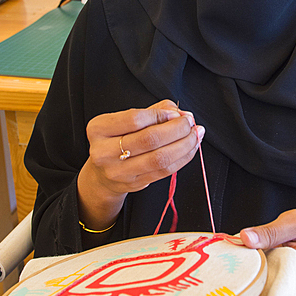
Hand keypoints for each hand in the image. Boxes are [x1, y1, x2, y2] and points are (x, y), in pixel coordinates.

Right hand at [77, 100, 204, 231]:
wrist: (104, 173)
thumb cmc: (118, 139)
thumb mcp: (126, 120)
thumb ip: (153, 111)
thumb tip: (181, 114)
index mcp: (99, 129)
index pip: (134, 119)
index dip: (160, 115)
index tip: (176, 114)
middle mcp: (103, 152)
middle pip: (149, 139)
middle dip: (177, 129)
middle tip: (190, 123)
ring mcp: (118, 171)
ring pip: (159, 158)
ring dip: (184, 145)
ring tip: (196, 135)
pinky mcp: (134, 184)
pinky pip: (164, 171)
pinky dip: (182, 158)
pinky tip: (191, 148)